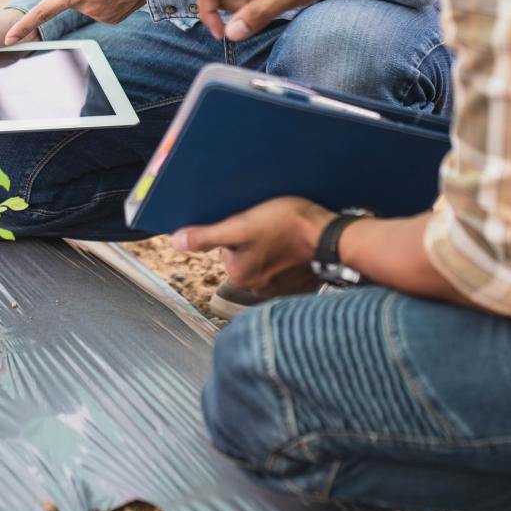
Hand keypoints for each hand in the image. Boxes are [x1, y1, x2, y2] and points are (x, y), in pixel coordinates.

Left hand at [172, 197, 335, 296]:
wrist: (334, 239)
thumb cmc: (289, 227)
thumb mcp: (242, 225)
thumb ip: (208, 236)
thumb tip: (177, 241)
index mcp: (239, 274)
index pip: (227, 247)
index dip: (238, 229)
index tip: (254, 222)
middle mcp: (256, 287)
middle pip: (246, 254)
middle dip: (255, 239)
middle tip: (271, 225)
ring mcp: (280, 288)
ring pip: (266, 260)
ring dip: (273, 247)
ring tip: (286, 233)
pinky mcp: (299, 284)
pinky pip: (286, 267)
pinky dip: (289, 257)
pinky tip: (297, 245)